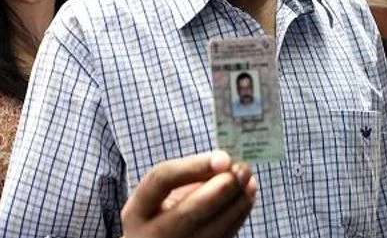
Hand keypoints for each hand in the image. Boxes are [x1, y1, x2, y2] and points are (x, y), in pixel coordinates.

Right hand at [121, 150, 256, 237]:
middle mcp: (151, 235)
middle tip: (242, 170)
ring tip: (249, 181)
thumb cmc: (155, 216)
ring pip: (212, 230)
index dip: (193, 166)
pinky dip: (237, 217)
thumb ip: (185, 179)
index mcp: (137, 211)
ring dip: (236, 203)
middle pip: (189, 211)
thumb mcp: (158, 197)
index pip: (161, 181)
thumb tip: (224, 163)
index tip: (222, 157)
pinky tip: (246, 198)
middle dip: (221, 189)